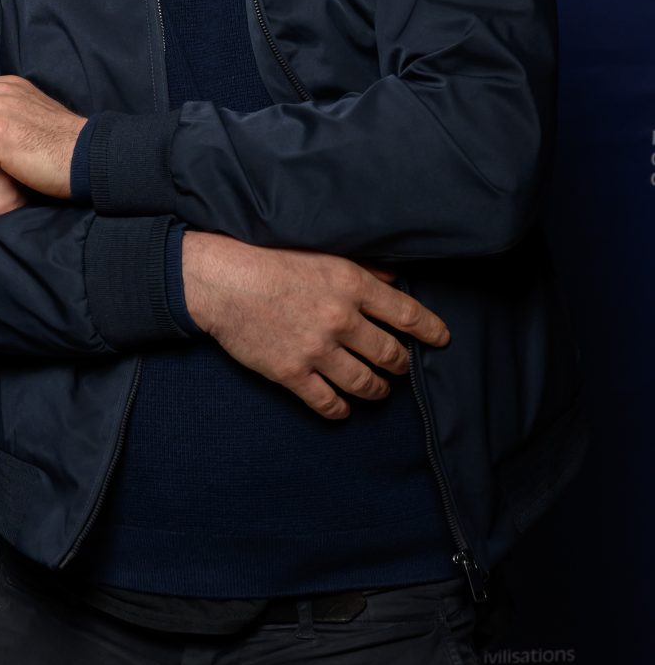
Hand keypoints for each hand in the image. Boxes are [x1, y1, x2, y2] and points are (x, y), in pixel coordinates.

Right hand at [182, 232, 449, 419]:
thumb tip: (394, 280)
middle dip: (401, 364)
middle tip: (400, 366)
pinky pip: (328, 403)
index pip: (407, 314)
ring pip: (366, 384)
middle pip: (391, 355)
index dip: (430, 330)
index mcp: (351, 285)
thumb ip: (362, 269)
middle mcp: (341, 320)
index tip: (442, 340)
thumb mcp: (322, 254)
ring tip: (378, 389)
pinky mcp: (292, 373)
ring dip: (377, 390)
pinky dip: (341, 409)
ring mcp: (317, 350)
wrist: (222, 281)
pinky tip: (343, 407)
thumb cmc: (269, 261)